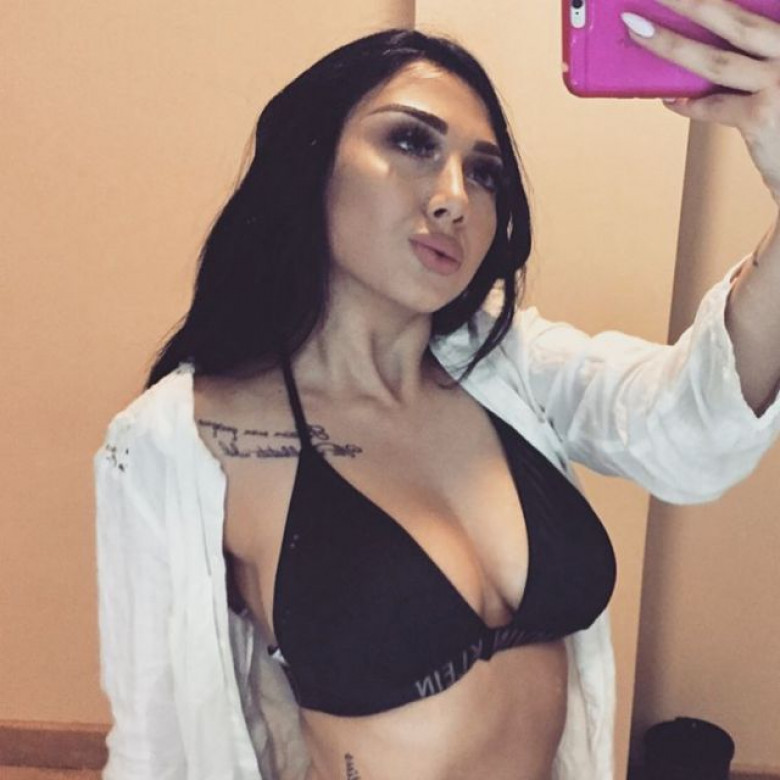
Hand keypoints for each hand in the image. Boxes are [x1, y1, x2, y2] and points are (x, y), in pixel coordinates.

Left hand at [622, 0, 779, 203]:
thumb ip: (759, 53)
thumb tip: (701, 43)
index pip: (756, 4)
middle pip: (734, 17)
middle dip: (689, 0)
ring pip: (714, 60)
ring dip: (670, 44)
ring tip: (637, 29)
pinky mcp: (762, 116)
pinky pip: (711, 106)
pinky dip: (688, 103)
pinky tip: (670, 99)